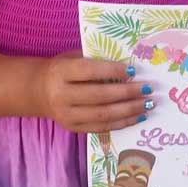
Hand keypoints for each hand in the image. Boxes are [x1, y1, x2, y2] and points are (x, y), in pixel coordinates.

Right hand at [36, 53, 152, 133]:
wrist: (38, 91)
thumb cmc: (63, 69)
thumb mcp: (73, 57)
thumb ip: (95, 60)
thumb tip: (129, 66)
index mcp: (61, 73)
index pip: (89, 71)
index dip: (112, 71)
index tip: (134, 69)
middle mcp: (62, 96)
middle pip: (99, 96)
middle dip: (127, 93)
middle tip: (148, 88)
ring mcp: (67, 116)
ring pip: (102, 115)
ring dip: (129, 110)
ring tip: (148, 104)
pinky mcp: (73, 129)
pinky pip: (101, 128)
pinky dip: (122, 123)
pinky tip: (138, 116)